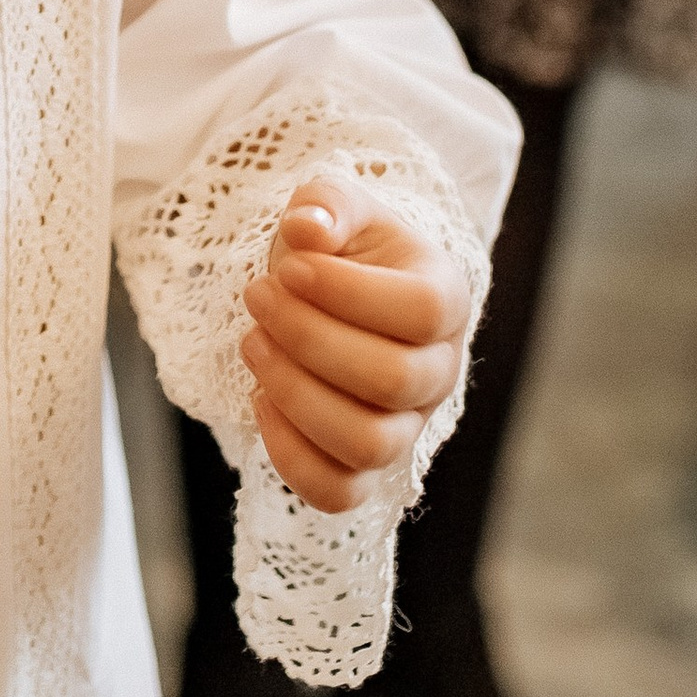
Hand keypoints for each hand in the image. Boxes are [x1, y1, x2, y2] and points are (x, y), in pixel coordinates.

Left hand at [239, 177, 471, 515]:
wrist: (326, 294)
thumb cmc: (337, 249)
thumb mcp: (334, 207)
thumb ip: (325, 205)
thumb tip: (308, 227)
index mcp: (444, 299)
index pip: (420, 313)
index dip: (348, 294)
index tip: (289, 268)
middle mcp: (438, 371)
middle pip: (391, 380)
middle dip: (307, 338)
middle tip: (257, 295)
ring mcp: (406, 426)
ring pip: (368, 445)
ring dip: (295, 394)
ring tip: (252, 342)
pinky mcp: (365, 467)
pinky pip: (338, 492)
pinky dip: (290, 455)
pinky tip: (260, 396)